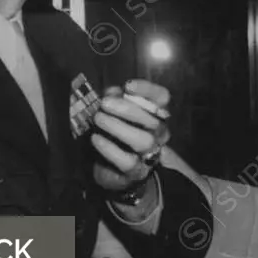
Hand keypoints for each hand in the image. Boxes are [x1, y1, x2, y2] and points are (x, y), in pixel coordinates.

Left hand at [90, 79, 169, 193]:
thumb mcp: (115, 112)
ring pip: (143, 140)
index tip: (127, 86)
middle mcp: (159, 133)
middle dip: (127, 109)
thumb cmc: (116, 134)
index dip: (147, 90)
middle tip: (104, 104)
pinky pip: (127, 160)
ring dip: (118, 127)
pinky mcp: (137, 171)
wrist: (114, 170)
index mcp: (157, 114)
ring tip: (99, 119)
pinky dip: (110, 149)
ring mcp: (151, 153)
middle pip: (154, 119)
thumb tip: (111, 92)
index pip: (162, 98)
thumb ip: (115, 99)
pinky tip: (96, 139)